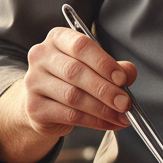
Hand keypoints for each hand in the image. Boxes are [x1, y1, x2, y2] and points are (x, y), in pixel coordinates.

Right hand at [0, 27, 136, 162]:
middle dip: (106, 90)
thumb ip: (114, 67)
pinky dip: (94, 121)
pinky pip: (69, 115)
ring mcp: (33, 82)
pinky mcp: (34, 107)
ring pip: (73, 96)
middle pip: (76, 72)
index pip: (81, 45)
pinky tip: (109, 123)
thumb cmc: (73, 79)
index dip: (104, 62)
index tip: (122, 79)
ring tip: (121, 116)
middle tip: (125, 103)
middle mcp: (41, 56)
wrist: (44, 103)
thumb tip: (128, 73)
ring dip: (102, 109)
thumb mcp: (94, 67)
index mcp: (57, 38)